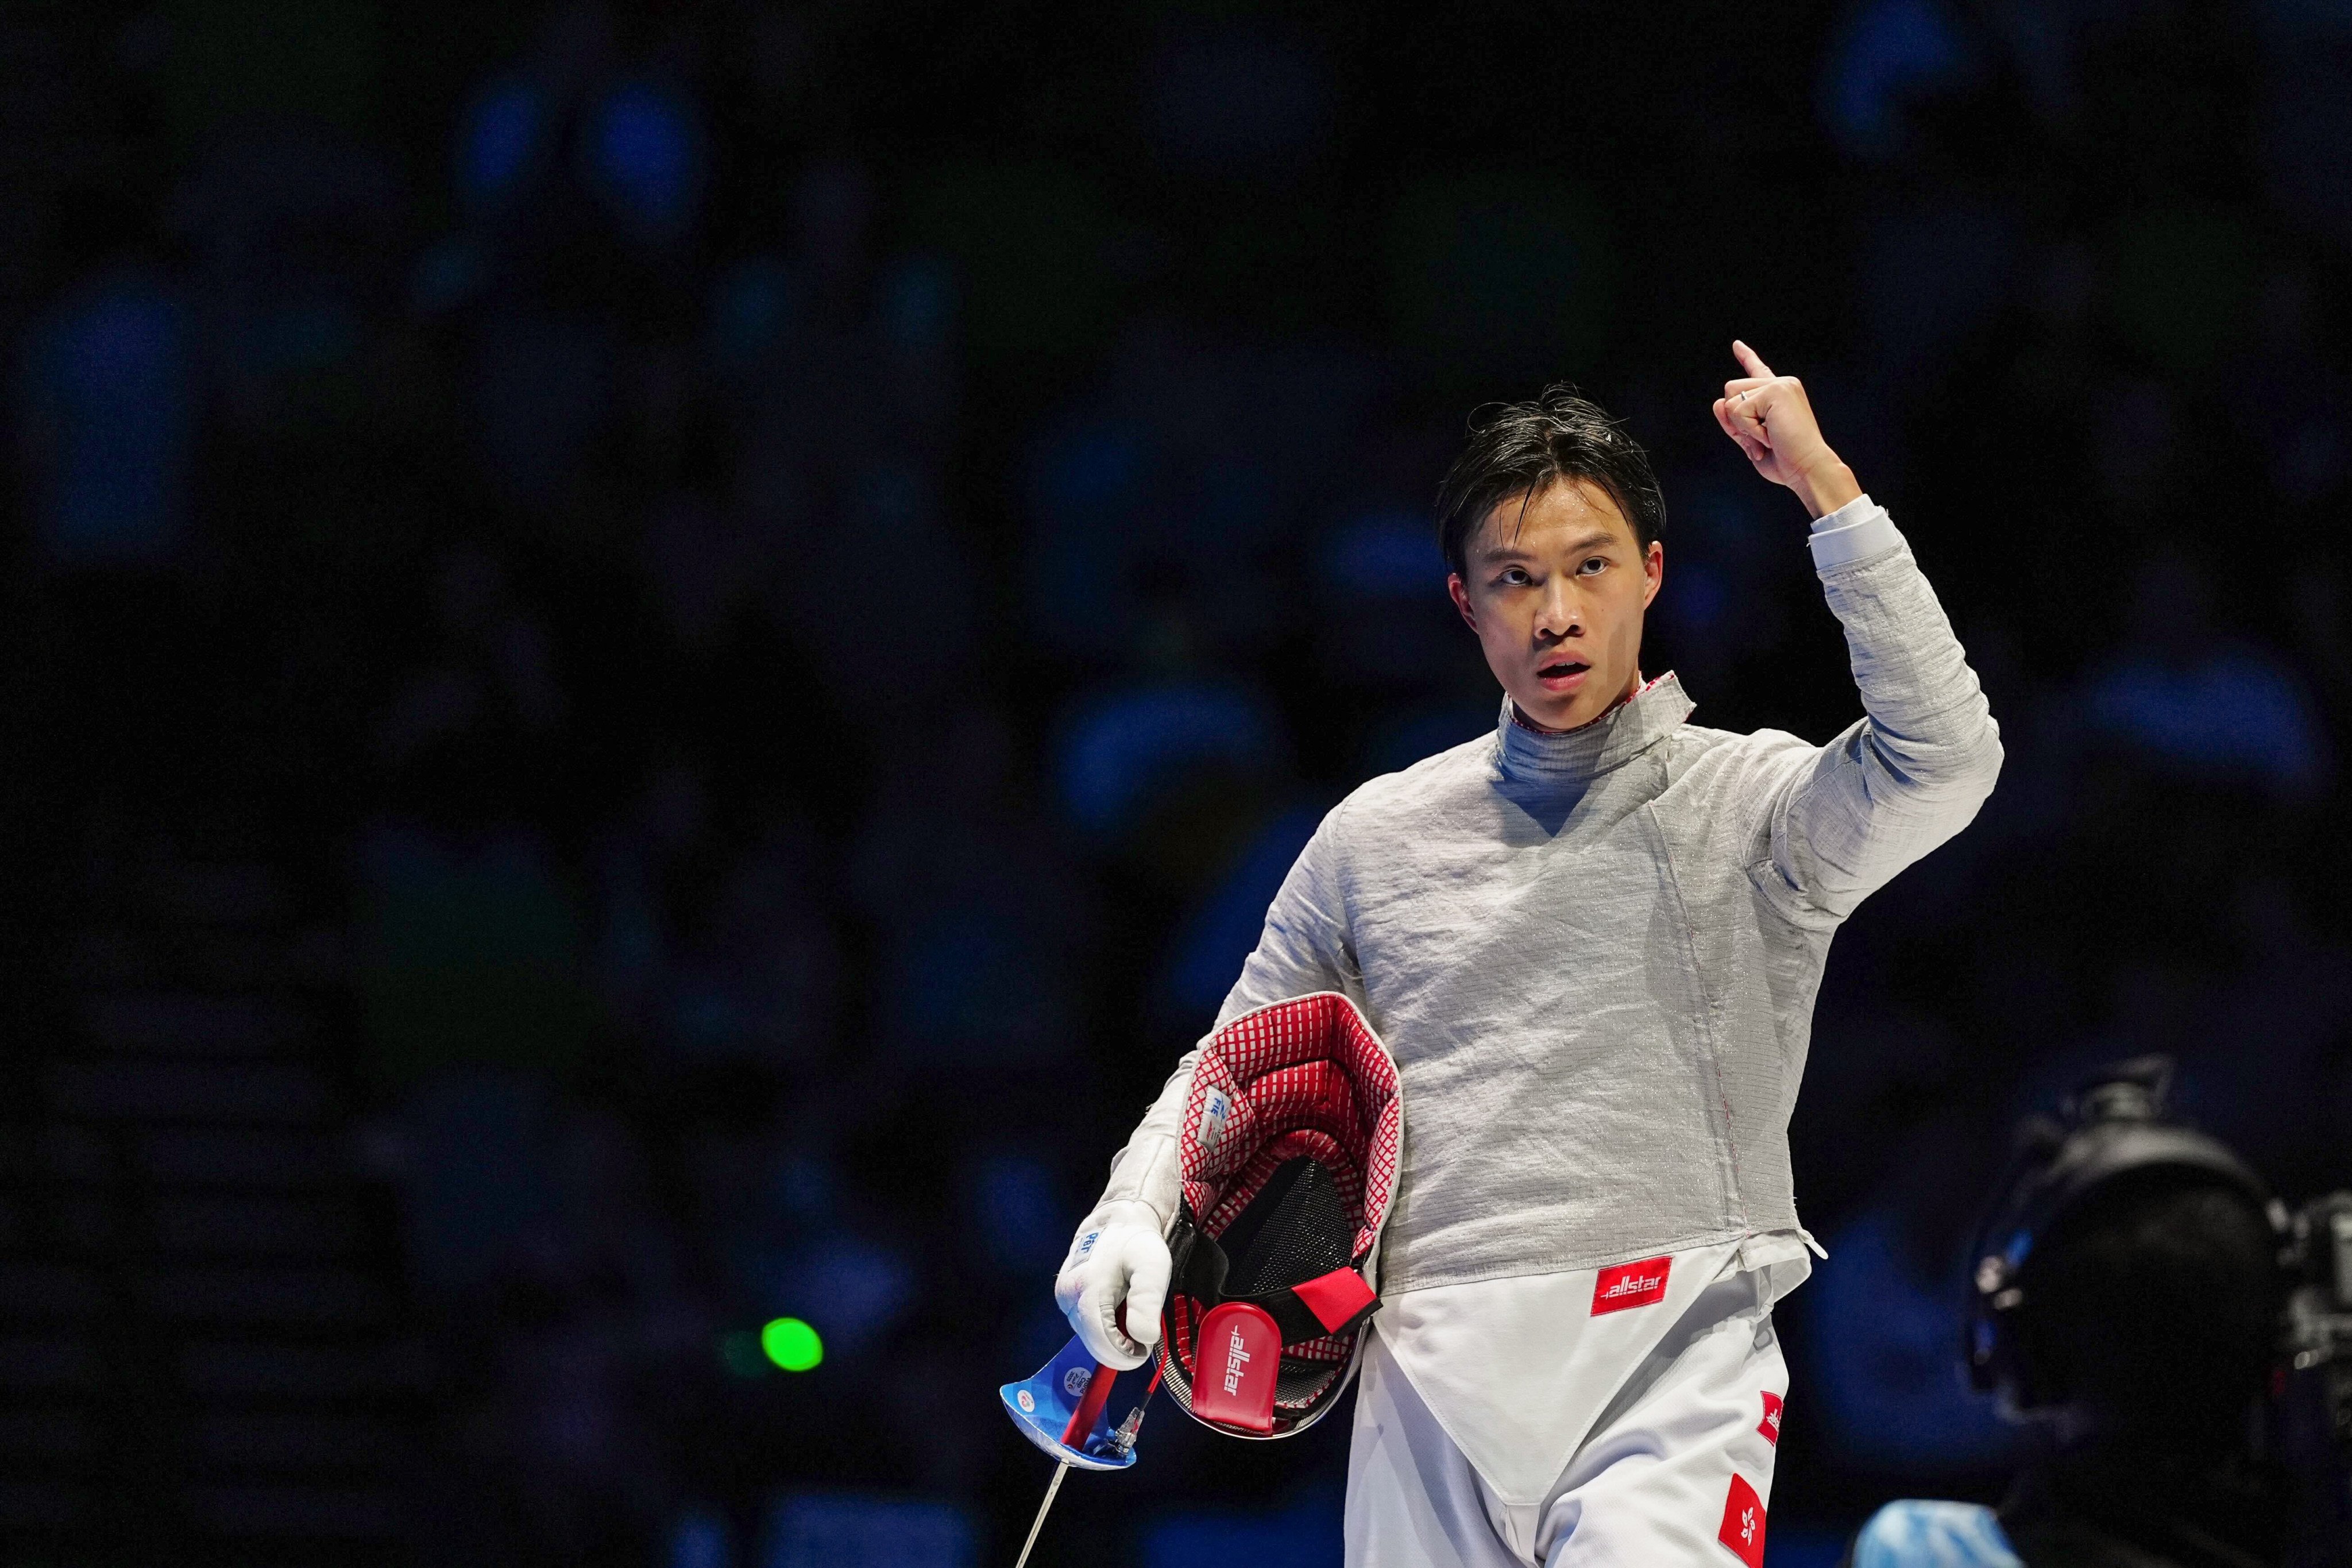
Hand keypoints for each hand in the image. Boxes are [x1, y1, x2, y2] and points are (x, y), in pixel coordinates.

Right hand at [1054, 1200, 1169, 1369]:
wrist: (1117, 1221)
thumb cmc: (1136, 1243)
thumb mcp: (1152, 1267)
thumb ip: (1147, 1302)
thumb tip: (1143, 1338)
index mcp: (1087, 1289)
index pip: (1101, 1343)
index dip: (1125, 1355)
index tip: (1144, 1348)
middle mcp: (1068, 1296)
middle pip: (1093, 1344)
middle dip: (1120, 1347)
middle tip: (1143, 1332)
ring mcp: (1063, 1298)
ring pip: (1089, 1337)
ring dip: (1113, 1337)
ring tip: (1132, 1313)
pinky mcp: (1065, 1298)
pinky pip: (1085, 1326)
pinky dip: (1104, 1328)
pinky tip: (1119, 1310)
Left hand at [1711, 341, 1861, 519]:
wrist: (1806, 468)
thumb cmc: (1785, 460)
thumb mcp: (1750, 440)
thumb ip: (1733, 421)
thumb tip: (1718, 402)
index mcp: (1778, 395)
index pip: (1758, 371)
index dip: (1746, 357)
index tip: (1736, 345)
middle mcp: (1781, 384)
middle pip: (1730, 390)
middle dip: (1736, 420)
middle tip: (1762, 439)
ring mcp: (1780, 385)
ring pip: (1731, 400)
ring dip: (1742, 427)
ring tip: (1768, 438)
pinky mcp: (1776, 390)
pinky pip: (1738, 410)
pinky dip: (1748, 430)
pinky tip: (1770, 436)